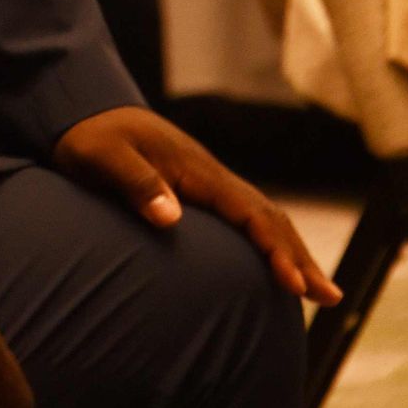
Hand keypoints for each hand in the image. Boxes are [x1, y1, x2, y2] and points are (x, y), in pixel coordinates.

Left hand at [53, 106, 339, 304]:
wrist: (79, 109)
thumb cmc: (88, 137)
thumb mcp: (101, 157)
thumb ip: (134, 182)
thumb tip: (171, 217)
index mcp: (194, 169)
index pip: (248, 212)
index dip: (274, 248)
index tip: (294, 283)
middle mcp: (208, 175)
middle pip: (268, 216)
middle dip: (299, 256)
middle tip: (329, 298)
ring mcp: (205, 181)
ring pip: (260, 216)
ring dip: (289, 250)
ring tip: (315, 291)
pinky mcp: (195, 189)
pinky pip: (242, 218)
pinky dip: (265, 242)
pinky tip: (272, 266)